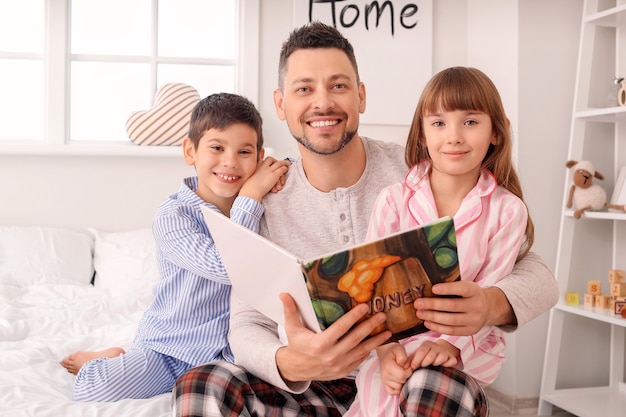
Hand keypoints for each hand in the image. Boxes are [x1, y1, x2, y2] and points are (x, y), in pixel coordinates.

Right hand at [239, 157, 289, 200]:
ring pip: (278, 163)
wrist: (251, 191)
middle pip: (270, 159)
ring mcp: (269, 170)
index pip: (261, 159)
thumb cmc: (250, 188)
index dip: (266, 159)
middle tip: (280, 163)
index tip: (268, 158)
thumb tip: (258, 179)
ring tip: (287, 165)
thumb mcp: (250, 179)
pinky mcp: (274, 175)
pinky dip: (285, 169)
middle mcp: (262, 166)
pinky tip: (286, 170)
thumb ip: (254, 176)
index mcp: (255, 167)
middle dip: (276, 160)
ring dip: (284, 163)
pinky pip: (282, 169)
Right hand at [275, 293, 390, 382]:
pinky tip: (377, 342)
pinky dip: (369, 351)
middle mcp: (331, 355)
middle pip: (355, 338)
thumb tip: (283, 294)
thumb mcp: (292, 328)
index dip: (354, 316)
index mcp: (320, 344)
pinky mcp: (344, 371)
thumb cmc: (296, 345)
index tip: (365, 306)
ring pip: (362, 351)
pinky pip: (360, 359)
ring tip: (388, 331)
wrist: (296, 369)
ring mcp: (339, 365)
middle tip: (381, 315)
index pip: (341, 327)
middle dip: (370, 326)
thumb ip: (290, 310)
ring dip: (376, 341)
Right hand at [377, 343, 411, 395]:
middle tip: (406, 370)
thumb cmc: (393, 350)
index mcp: (388, 366)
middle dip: (406, 377)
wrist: (385, 352)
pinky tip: (400, 382)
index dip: (408, 372)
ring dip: (402, 383)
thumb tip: (404, 365)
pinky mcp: (385, 384)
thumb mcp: (399, 348)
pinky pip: (392, 392)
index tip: (409, 367)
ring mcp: (384, 380)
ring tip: (402, 375)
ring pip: (398, 388)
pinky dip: (397, 389)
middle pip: (401, 382)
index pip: (402, 375)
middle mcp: (385, 375)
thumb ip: (403, 356)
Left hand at [408, 340, 458, 369]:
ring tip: (433, 365)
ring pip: (441, 357)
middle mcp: (436, 347)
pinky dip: (447, 364)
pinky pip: (451, 361)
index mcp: (426, 345)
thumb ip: (409, 361)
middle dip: (425, 362)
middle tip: (423, 366)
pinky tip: (443, 366)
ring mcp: (445, 352)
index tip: (413, 367)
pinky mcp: (452, 358)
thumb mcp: (416, 357)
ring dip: (436, 363)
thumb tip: (403, 368)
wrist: (439, 353)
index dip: (416, 360)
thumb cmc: (424, 357)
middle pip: (431, 355)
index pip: (421, 351)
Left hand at [414, 281, 511, 334]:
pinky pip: (452, 331)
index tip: (433, 288)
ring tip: (420, 313)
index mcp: (474, 291)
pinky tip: (427, 322)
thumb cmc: (469, 294)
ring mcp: (474, 320)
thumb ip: (451, 286)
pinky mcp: (470, 331)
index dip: (447, 289)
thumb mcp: (466, 285)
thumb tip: (427, 286)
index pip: (461, 289)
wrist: (488, 308)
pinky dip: (438, 327)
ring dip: (433, 317)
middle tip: (418, 303)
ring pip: (451, 320)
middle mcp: (476, 306)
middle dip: (433, 305)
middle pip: (453, 306)